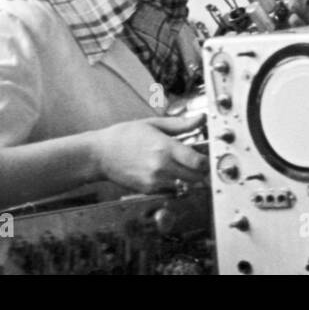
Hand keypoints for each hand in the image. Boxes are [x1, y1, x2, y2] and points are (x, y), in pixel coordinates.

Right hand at [93, 114, 209, 193]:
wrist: (100, 155)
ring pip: (185, 186)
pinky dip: (176, 184)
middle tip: (201, 163)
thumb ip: (180, 125)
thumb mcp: (153, 124)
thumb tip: (201, 119)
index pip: (197, 162)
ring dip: (189, 178)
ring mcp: (154, 181)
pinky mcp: (148, 190)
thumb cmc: (125, 136)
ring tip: (185, 167)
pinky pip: (171, 190)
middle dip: (202, 171)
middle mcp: (161, 167)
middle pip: (195, 177)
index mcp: (165, 148)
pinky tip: (170, 173)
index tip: (208, 156)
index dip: (207, 161)